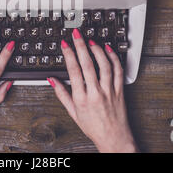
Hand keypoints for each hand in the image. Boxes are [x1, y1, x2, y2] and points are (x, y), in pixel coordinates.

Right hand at [47, 29, 137, 152]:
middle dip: (81, 46)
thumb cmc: (93, 127)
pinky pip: (118, 71)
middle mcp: (96, 93)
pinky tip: (108, 49)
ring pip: (105, 65)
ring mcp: (109, 91)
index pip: (74, 71)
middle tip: (76, 34)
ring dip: (97, 50)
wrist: (114, 138)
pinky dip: (114, 58)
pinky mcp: (120, 91)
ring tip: (90, 40)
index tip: (64, 44)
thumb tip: (52, 80)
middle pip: (88, 64)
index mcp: (82, 99)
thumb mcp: (73, 112)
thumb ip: (62, 94)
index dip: (68, 55)